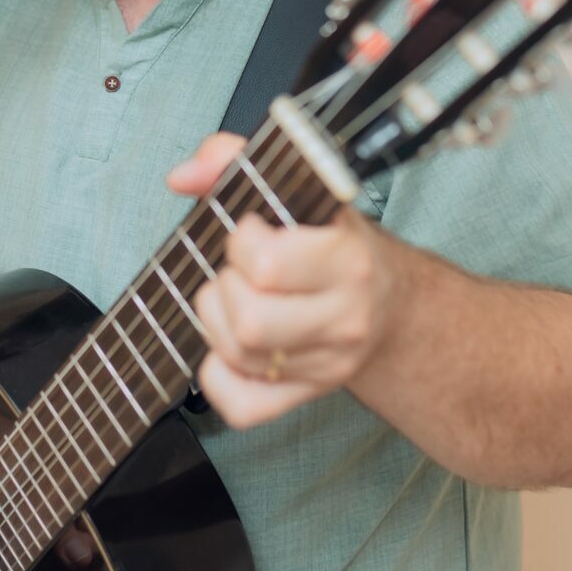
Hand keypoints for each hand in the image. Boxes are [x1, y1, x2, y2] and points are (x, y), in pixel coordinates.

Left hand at [167, 134, 405, 427]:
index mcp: (348, 260)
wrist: (389, 304)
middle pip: (250, 320)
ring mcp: (328, 365)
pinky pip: (242, 406)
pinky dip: (219, 377)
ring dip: (215, 322)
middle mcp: (345, 318)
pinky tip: (229, 347)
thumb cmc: (333, 242)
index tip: (250, 230)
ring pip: (239, 355)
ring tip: (233, 299)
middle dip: (224, 288)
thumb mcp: (301, 193)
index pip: (267, 264)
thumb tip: (182, 175)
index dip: (241, 242)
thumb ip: (238, 164)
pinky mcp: (306, 397)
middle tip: (238, 271)